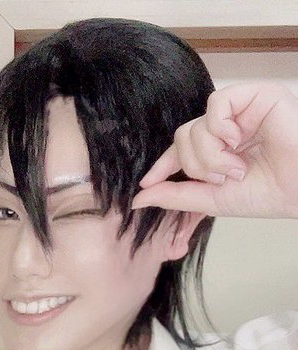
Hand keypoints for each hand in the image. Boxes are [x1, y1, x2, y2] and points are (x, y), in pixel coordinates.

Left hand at [132, 82, 297, 218]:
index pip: (182, 151)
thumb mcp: (210, 198)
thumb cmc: (266, 193)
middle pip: (184, 138)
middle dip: (195, 166)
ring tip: (237, 168)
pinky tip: (237, 141)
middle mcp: (229, 128)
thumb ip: (175, 196)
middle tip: (222, 180)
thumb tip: (139, 198)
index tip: (145, 183)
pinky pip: (216, 104)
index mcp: (221, 150)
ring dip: (209, 155)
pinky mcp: (255, 95)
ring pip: (196, 126)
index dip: (162, 165)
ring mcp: (242, 110)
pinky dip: (219, 128)